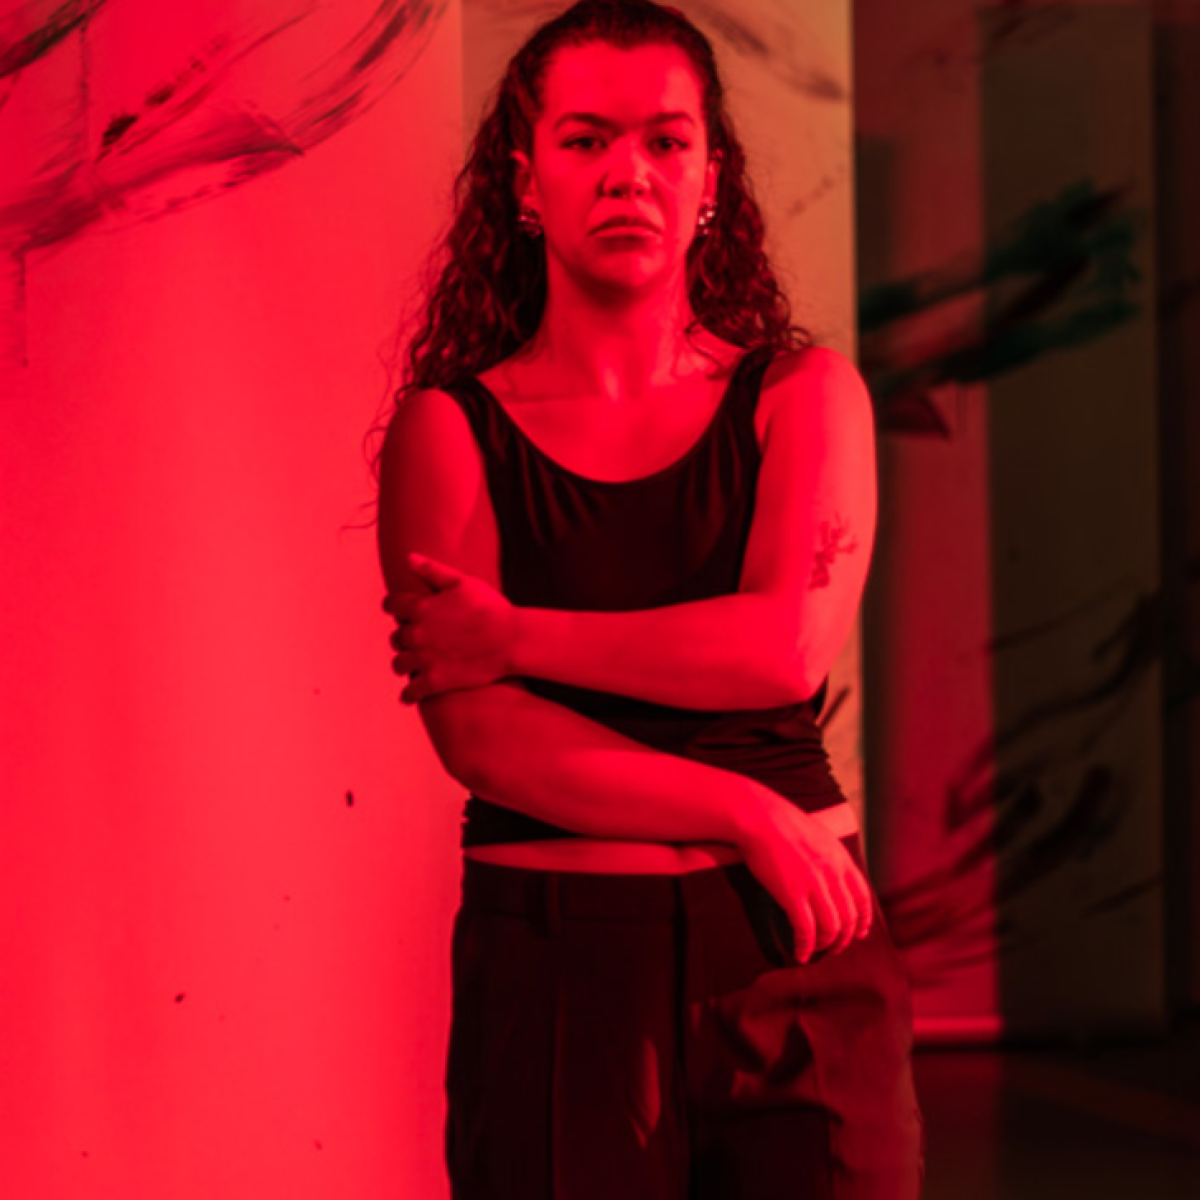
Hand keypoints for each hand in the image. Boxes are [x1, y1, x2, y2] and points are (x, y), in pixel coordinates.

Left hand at [383, 554, 516, 703]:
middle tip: (418, 640)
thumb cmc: (490, 607)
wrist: (511, 639)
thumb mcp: (462, 581)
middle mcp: (417, 633)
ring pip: (400, 664)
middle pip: (396, 637)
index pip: (391, 605)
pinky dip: (409, 695)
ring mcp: (425, 658)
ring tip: (415, 665)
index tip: (400, 612)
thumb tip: (408, 557)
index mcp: (421, 607)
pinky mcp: (436, 681)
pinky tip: (411, 695)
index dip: (395, 607)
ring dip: (405, 663)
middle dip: (405, 637)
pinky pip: (412, 691)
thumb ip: (432, 570)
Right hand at [736, 795, 872, 962]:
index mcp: (841, 858)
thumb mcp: (817, 836)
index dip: (862, 920)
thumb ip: (829, 857)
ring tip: (817, 952)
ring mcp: (814, 884)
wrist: (758, 816)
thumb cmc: (780, 823)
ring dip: (826, 945)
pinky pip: (806, 930)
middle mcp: (833, 873)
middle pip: (849, 917)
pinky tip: (800, 953)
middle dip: (844, 938)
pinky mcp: (792, 894)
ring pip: (831, 928)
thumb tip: (831, 876)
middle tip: (834, 948)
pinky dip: (805, 946)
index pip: (863, 897)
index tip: (858, 933)